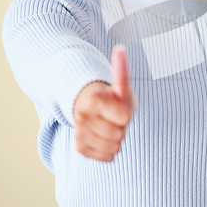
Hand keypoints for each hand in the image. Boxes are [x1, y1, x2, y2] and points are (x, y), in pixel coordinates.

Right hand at [73, 46, 135, 161]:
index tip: (119, 106)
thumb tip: (120, 49)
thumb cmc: (111, 95)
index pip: (124, 118)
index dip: (126, 114)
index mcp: (92, 101)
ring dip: (117, 139)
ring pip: (113, 148)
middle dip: (122, 127)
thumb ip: (121, 69)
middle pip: (119, 135)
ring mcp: (79, 133)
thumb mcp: (121, 84)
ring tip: (110, 125)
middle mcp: (81, 117)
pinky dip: (110, 150)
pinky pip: (106, 157)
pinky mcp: (81, 148)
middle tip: (115, 117)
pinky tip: (105, 137)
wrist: (91, 107)